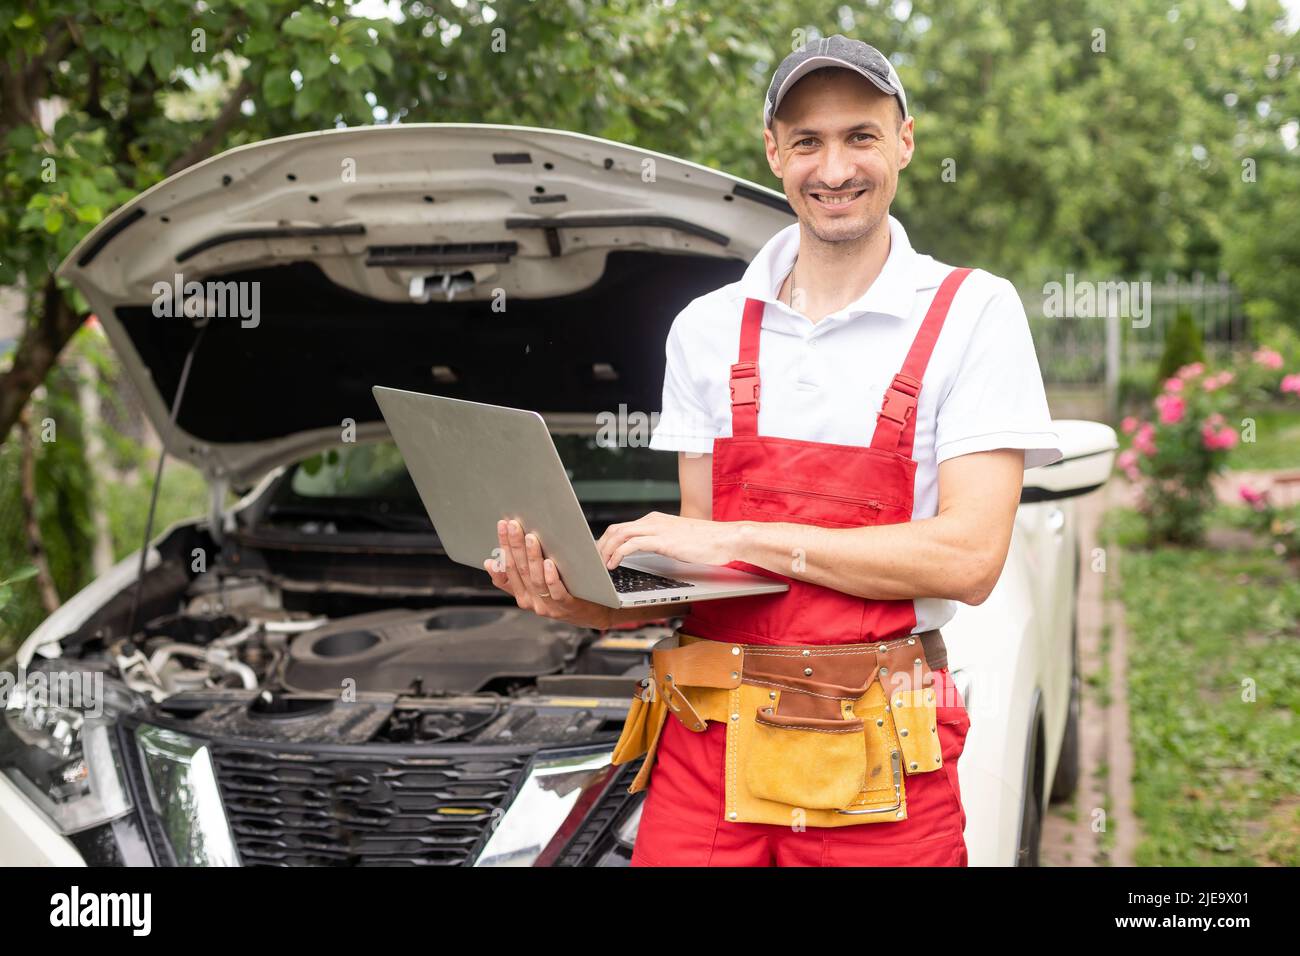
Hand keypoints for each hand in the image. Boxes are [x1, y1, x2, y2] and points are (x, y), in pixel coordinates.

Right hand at [483, 518, 613, 629]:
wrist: (593, 613)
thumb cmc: (564, 594)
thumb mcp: (536, 588)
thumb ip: (517, 576)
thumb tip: (492, 561)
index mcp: (521, 595)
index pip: (504, 571)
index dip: (502, 548)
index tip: (502, 527)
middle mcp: (531, 602)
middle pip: (519, 570)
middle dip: (514, 545)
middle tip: (513, 524)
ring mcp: (548, 606)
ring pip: (535, 579)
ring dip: (532, 557)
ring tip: (530, 537)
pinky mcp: (567, 606)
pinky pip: (556, 591)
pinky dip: (551, 577)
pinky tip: (549, 562)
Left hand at [596, 511, 739, 569]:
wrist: (727, 539)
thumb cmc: (708, 542)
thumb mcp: (679, 540)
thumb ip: (662, 542)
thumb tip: (649, 553)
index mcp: (655, 520)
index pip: (622, 527)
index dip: (606, 541)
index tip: (599, 554)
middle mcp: (653, 521)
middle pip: (615, 529)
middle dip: (600, 546)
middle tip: (594, 562)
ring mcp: (657, 529)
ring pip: (619, 534)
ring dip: (605, 550)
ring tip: (600, 565)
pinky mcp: (663, 540)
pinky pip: (631, 544)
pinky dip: (618, 554)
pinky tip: (614, 564)